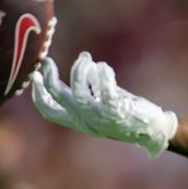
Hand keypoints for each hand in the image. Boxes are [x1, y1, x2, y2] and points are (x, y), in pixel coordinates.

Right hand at [32, 53, 177, 157]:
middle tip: (47, 61)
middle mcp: (86, 122)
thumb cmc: (127, 115)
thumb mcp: (101, 106)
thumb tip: (81, 70)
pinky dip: (101, 75)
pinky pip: (103, 90)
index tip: (35, 77)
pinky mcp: (116, 110)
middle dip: (50, 77)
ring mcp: (100, 117)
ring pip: (78, 91)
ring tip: (86, 58)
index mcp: (80, 122)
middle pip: (59, 97)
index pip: (50, 112)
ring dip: (79, 71)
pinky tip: (103, 66)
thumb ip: (89, 92)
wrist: (152, 130)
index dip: (39, 94)